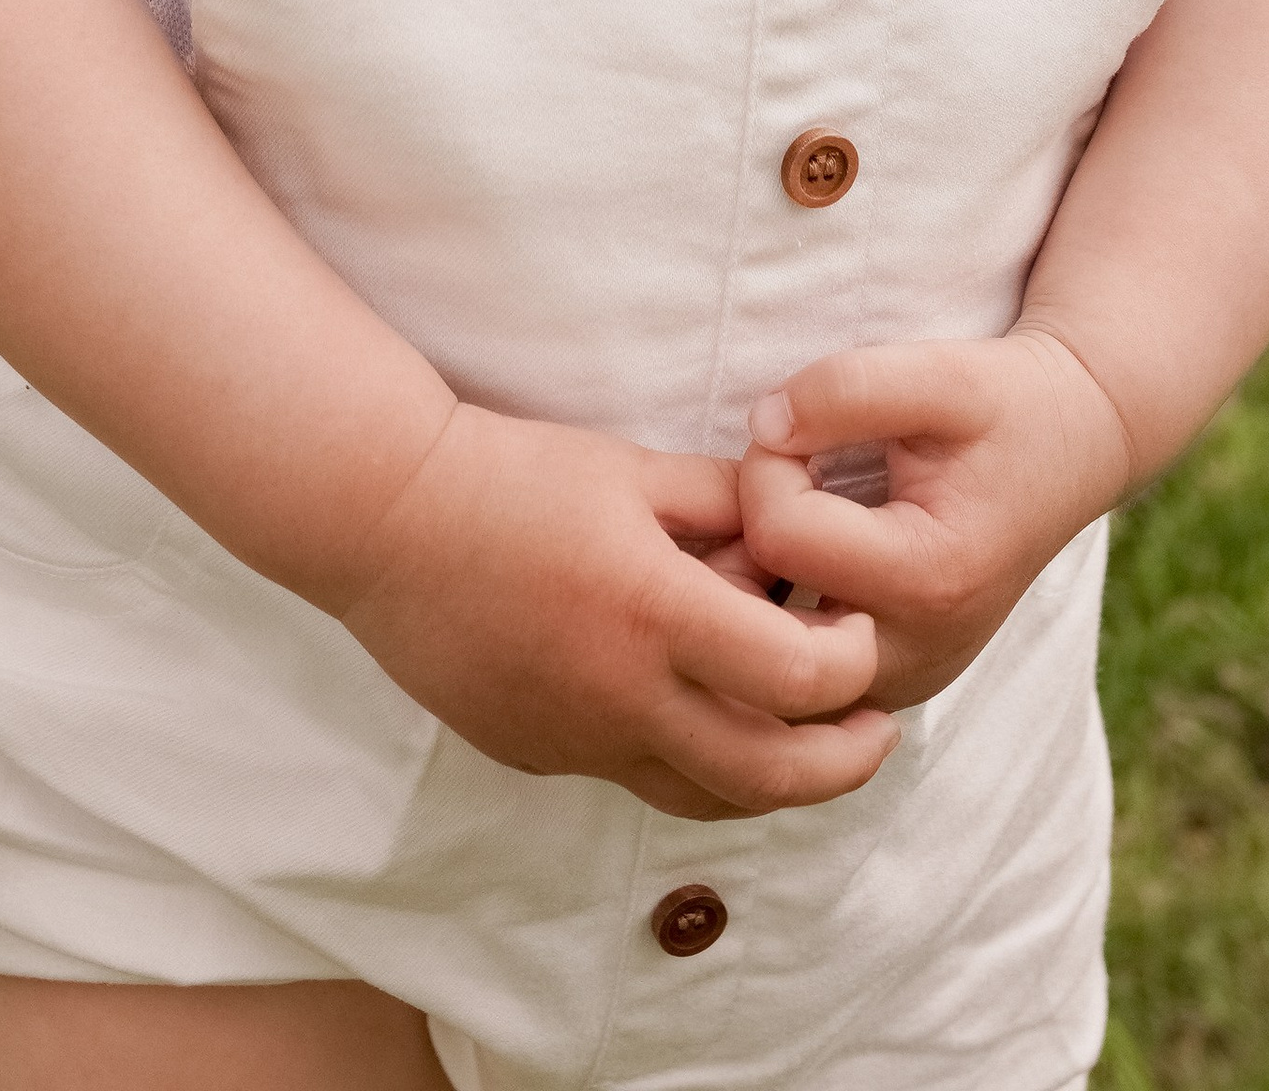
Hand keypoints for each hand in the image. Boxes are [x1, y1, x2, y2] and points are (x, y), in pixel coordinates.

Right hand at [325, 403, 898, 819]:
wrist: (389, 520)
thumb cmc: (514, 477)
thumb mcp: (634, 470)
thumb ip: (726, 507)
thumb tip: (793, 542)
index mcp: (656, 614)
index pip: (797, 680)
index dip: (851, 666)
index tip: (858, 630)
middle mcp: (624, 697)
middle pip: (770, 776)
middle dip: (845, 763)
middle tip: (879, 730)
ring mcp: (578, 740)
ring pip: (706, 799)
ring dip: (773, 780)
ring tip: (807, 742)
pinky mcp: (540, 755)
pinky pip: (637, 775)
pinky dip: (688, 760)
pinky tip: (697, 712)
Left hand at [738, 331, 1133, 710]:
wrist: (1071, 452)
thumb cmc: (1004, 406)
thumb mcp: (940, 372)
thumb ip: (848, 389)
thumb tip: (762, 426)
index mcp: (930, 579)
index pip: (777, 532)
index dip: (766, 464)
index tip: (798, 429)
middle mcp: (916, 654)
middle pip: (760, 610)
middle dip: (750, 531)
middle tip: (787, 476)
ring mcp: (906, 685)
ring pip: (769, 655)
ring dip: (758, 581)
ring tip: (794, 513)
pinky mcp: (894, 689)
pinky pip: (798, 676)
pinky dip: (782, 617)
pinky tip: (807, 558)